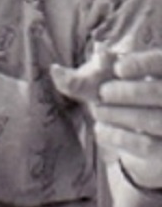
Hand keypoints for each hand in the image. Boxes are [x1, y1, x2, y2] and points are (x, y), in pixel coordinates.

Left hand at [51, 49, 161, 188]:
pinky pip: (145, 145)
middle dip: (128, 92)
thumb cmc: (113, 98)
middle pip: (159, 92)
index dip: (141, 63)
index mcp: (160, 72)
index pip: (159, 61)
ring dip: (120, 114)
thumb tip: (54, 70)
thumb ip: (77, 79)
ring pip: (153, 120)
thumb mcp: (96, 84)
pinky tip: (100, 130)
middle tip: (104, 93)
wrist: (132, 133)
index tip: (117, 67)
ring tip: (99, 111)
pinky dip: (118, 136)